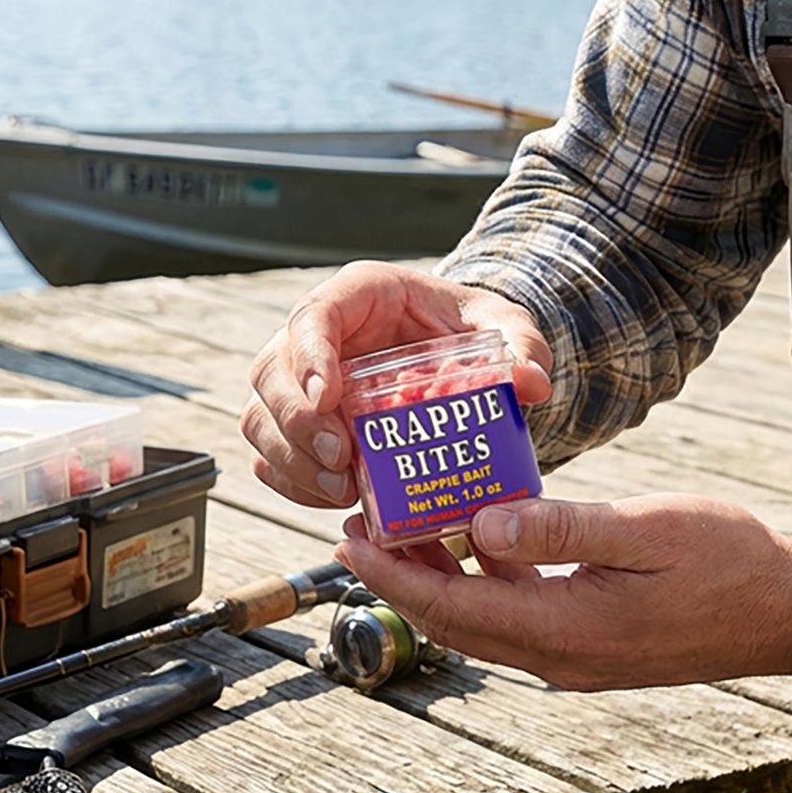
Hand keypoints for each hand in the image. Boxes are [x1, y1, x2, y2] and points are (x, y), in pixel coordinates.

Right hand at [240, 261, 551, 508]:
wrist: (454, 349)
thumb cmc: (468, 328)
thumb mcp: (503, 326)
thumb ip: (522, 345)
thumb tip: (530, 382)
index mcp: (358, 295)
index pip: (313, 315)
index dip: (309, 357)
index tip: (327, 397)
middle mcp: (317, 334)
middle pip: (273, 372)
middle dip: (297, 423)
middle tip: (342, 460)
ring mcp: (300, 380)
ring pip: (261, 417)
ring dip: (292, 460)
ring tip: (342, 489)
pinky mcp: (300, 423)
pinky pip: (271, 454)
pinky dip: (292, 481)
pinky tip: (333, 498)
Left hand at [333, 493, 791, 690]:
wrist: (790, 611)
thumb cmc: (728, 561)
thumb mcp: (645, 530)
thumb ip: (561, 529)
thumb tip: (480, 525)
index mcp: (566, 632)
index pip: (453, 610)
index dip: (392, 576)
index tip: (346, 542)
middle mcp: (561, 658)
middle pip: (457, 622)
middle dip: (401, 577)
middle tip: (357, 529)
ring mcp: (578, 658)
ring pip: (485, 620)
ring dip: (442, 578)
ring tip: (407, 525)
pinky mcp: (594, 645)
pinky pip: (521, 616)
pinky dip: (490, 579)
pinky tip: (484, 536)